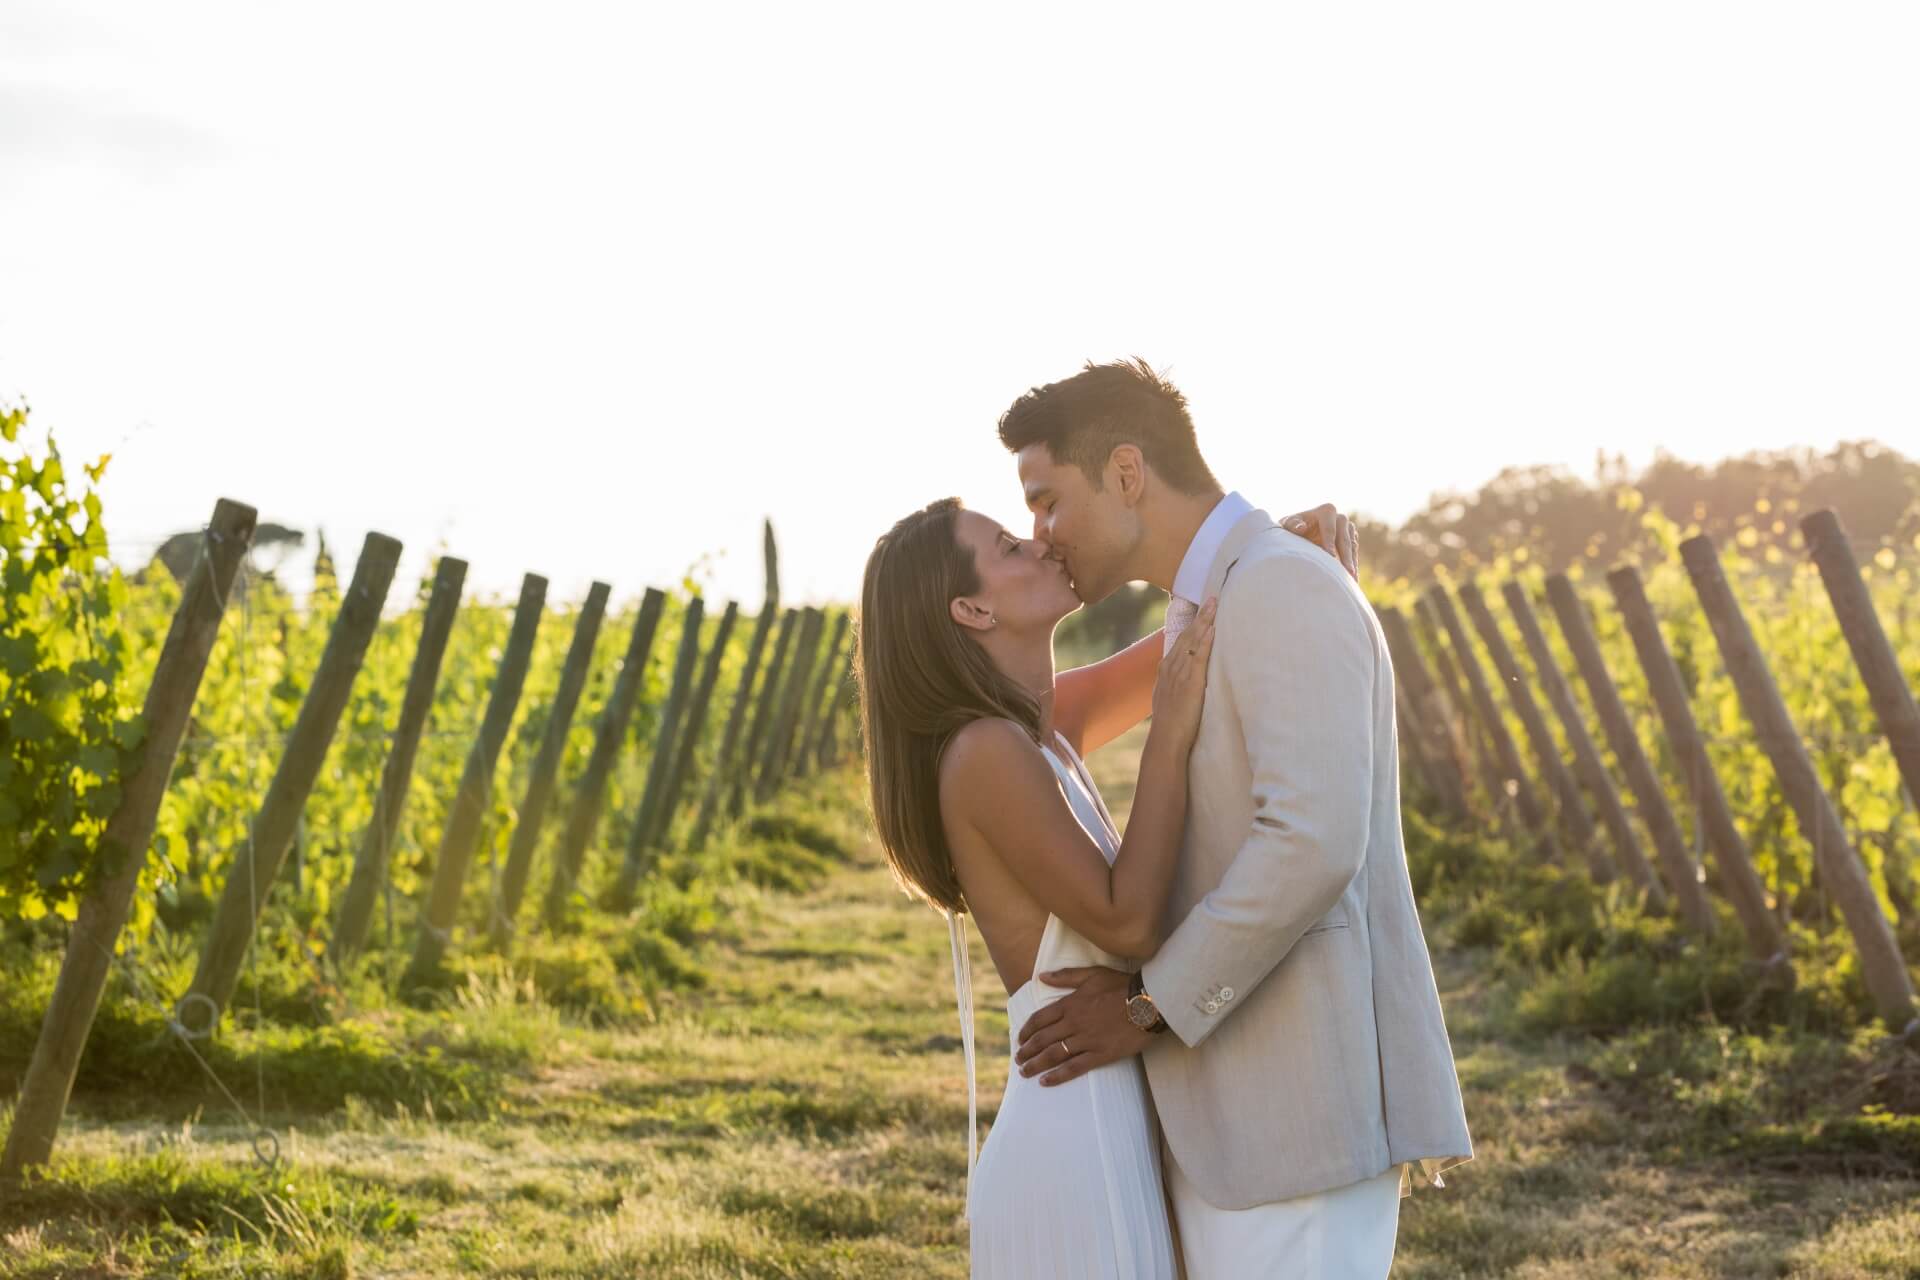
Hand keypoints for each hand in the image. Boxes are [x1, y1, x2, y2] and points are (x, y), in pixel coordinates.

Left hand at [1013, 965, 1155, 1086]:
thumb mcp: (1092, 974)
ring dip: (1036, 1064)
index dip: (1026, 1030)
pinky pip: (1074, 1068)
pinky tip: (1045, 1082)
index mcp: (1070, 1004)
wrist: (1149, 1002)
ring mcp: (1086, 1040)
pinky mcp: (1100, 1055)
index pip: (1040, 1019)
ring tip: (1025, 1072)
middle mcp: (1073, 1023)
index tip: (1020, 1039)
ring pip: (1054, 1055)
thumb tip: (1042, 976)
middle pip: (1042, 1039)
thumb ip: (1066, 976)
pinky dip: (1057, 1076)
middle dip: (1027, 1050)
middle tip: (1018, 1059)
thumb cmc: (1122, 985)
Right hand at [1151, 597, 1215, 750]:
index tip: (1201, 610)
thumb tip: (1190, 679)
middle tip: (1211, 597)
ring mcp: (1178, 675)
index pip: (1179, 641)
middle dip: (1199, 616)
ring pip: (1192, 642)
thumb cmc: (1172, 726)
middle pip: (1186, 636)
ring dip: (1203, 622)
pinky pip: (1198, 657)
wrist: (1166, 741)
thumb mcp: (1171, 699)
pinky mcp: (1189, 684)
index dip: (1191, 625)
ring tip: (1214, 605)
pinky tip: (1212, 628)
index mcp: (1166, 671)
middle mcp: (1170, 669)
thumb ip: (1179, 685)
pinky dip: (1205, 641)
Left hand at [1281, 504, 1358, 578]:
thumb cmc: (1291, 528)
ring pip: (1351, 547)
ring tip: (1351, 580)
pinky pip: (1353, 553)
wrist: (1298, 532)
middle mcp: (1340, 518)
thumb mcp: (1287, 525)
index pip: (1330, 529)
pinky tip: (1352, 579)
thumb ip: (1292, 525)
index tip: (1330, 557)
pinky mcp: (1351, 539)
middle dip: (1345, 556)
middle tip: (1346, 572)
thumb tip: (1301, 527)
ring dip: (1351, 563)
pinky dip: (1353, 565)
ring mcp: (1348, 528)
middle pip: (1344, 539)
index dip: (1330, 543)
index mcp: (1326, 511)